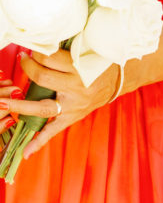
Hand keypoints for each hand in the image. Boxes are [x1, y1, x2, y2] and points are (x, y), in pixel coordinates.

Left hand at [0, 51, 119, 159]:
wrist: (112, 83)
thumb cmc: (94, 64)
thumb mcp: (80, 53)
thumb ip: (59, 53)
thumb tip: (32, 50)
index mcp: (78, 68)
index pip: (47, 58)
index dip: (35, 52)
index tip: (30, 50)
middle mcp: (75, 88)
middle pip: (42, 78)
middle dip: (28, 68)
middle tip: (23, 61)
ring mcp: (72, 107)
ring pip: (43, 107)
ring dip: (21, 106)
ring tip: (3, 103)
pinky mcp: (71, 118)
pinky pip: (53, 131)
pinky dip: (39, 142)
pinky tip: (26, 152)